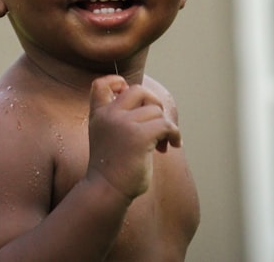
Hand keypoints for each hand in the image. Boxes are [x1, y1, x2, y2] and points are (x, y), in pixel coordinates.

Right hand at [85, 74, 180, 200]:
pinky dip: (174, 133)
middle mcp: (109, 115)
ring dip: (165, 126)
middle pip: (137, 90)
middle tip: (157, 123)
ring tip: (161, 145)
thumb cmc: (112, 169)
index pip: (101, 84)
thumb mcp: (107, 137)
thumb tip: (151, 105)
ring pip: (156, 110)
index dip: (116, 81)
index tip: (128, 94)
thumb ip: (119, 119)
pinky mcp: (139, 136)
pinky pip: (166, 124)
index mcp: (98, 115)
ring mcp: (123, 124)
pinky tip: (172, 144)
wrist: (106, 191)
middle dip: (153, 103)